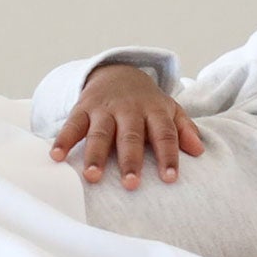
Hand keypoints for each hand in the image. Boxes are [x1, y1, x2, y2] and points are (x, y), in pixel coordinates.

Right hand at [50, 64, 203, 188]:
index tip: (170, 179)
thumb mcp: (170, 110)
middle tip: (131, 184)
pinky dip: (63, 139)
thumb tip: (199, 151)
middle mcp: (129, 109)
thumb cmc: (147, 102)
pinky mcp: (82, 108)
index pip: (164, 134)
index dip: (168, 156)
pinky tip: (56, 156)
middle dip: (130, 160)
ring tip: (93, 177)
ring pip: (100, 132)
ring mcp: (104, 109)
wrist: (119, 72)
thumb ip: (184, 129)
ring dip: (96, 155)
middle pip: (131, 135)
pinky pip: (72, 125)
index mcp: (154, 110)